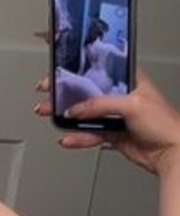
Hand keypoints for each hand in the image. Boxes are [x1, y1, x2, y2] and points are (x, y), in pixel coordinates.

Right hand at [35, 68, 179, 175]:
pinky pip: (88, 134)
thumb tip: (76, 109)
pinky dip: (77, 137)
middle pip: (85, 90)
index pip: (98, 66)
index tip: (59, 62)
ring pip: (84, 113)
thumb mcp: (132, 105)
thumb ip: (101, 105)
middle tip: (47, 92)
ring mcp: (114, 115)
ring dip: (65, 115)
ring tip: (49, 114)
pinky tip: (68, 138)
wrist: (171, 153)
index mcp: (127, 79)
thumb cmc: (164, 123)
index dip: (79, 63)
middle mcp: (119, 95)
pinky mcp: (111, 133)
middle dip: (64, 91)